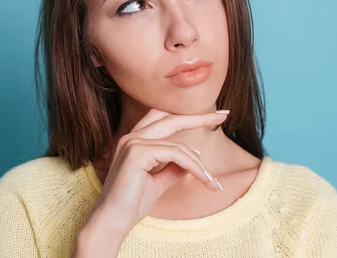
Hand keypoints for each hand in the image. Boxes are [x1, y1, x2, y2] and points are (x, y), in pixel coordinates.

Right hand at [82, 108, 228, 241]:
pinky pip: (175, 154)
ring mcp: (133, 142)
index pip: (163, 119)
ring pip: (178, 145)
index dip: (187, 117)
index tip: (212, 117)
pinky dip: (193, 166)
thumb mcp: (158, 182)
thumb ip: (174, 167)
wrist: (112, 221)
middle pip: (171, 118)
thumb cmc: (131, 204)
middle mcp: (132, 136)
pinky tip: (203, 179)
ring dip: (199, 164)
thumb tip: (194, 156)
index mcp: (134, 140)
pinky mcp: (137, 152)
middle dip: (199, 116)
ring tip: (212, 182)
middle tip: (224, 115)